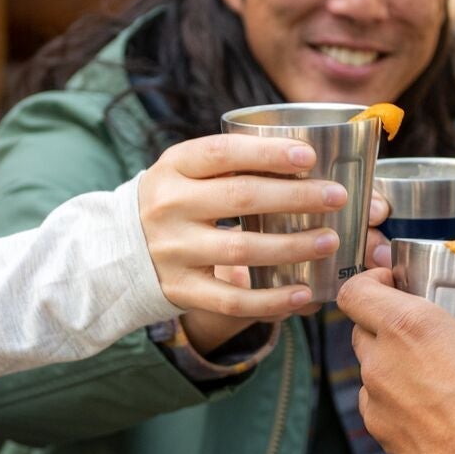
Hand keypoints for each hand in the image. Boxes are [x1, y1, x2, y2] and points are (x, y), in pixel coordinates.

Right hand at [137, 134, 349, 327]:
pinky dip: (271, 299)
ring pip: (240, 250)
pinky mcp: (181, 290)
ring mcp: (172, 251)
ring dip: (292, 246)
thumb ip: (231, 164)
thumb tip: (307, 162)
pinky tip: (303, 293)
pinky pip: (231, 300)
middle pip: (240, 198)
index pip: (222, 153)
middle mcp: (168, 206)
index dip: (268, 153)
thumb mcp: (186, 171)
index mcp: (174, 167)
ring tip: (330, 241)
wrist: (119, 249)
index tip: (309, 157)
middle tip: (336, 197)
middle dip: (296, 197)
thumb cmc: (175, 200)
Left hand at [338, 269, 454, 453]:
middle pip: (361, 331)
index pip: (355, 292)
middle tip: (424, 330)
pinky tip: (438, 415)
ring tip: (435, 376)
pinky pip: (384, 415)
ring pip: (371, 376)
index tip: (395, 285)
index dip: (370, 282)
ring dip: (393, 369)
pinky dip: (402, 409)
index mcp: (410, 329)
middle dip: (385, 325)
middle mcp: (382, 366)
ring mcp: (379, 410)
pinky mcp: (386, 446)